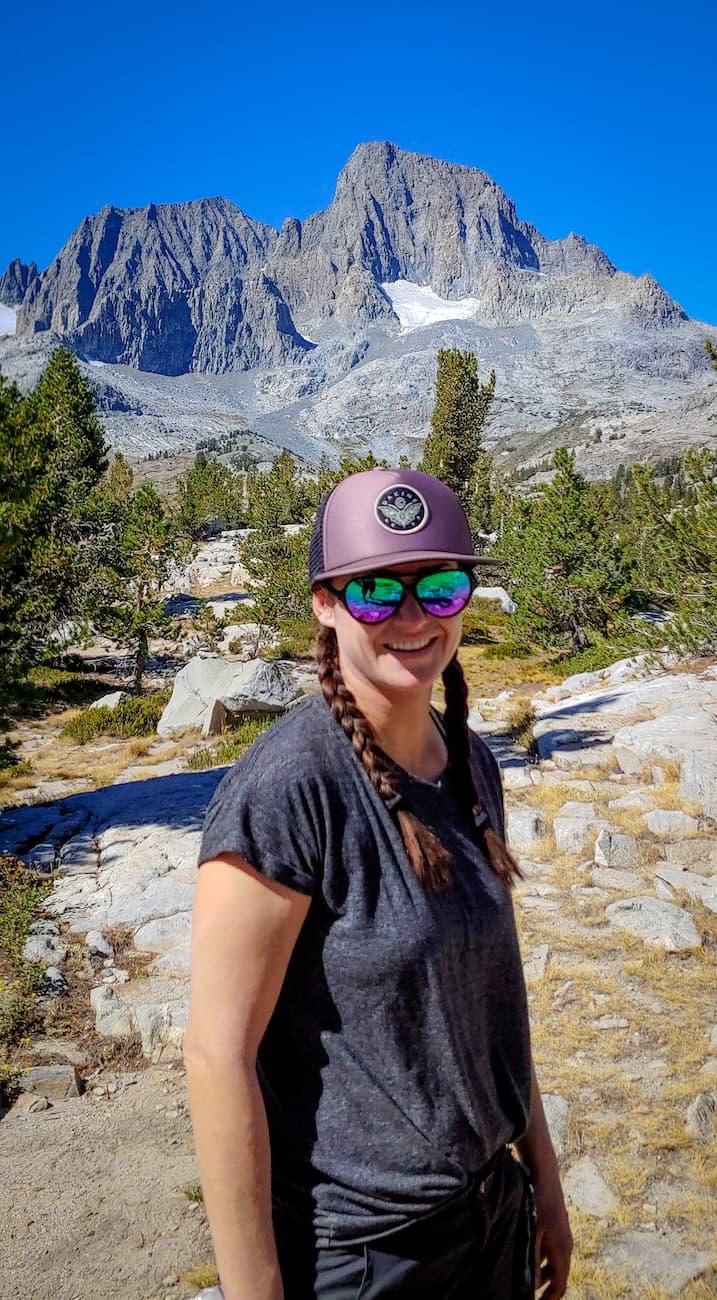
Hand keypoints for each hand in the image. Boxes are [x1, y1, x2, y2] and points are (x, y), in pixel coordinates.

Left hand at [531, 1168, 572, 1298]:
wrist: (545, 1173)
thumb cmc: (538, 1201)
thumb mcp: (532, 1231)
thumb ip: (532, 1258)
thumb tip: (532, 1284)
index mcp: (562, 1249)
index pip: (561, 1284)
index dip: (551, 1299)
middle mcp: (566, 1245)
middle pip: (558, 1275)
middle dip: (546, 1289)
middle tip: (531, 1296)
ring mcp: (562, 1235)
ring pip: (554, 1262)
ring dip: (542, 1274)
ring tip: (527, 1281)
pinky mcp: (556, 1227)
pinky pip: (551, 1250)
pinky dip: (542, 1259)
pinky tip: (529, 1257)